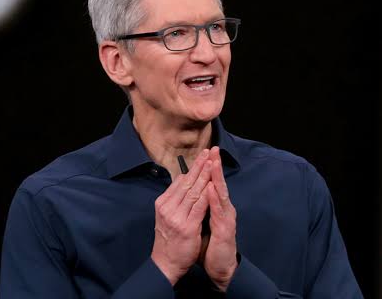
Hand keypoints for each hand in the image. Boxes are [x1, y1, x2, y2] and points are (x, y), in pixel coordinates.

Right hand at [151, 149, 211, 284]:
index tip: (202, 156)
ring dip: (204, 176)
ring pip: (193, 192)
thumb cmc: (169, 241)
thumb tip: (183, 184)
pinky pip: (199, 207)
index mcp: (163, 203)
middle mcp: (167, 207)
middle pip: (186, 182)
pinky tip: (213, 185)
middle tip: (209, 152)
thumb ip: (174, 201)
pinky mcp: (186, 227)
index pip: (180, 181)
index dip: (193, 167)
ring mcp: (176, 217)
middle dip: (200, 166)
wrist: (165, 263)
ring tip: (212, 163)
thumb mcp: (166, 217)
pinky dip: (207, 195)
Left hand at [203, 146, 237, 291]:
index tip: (206, 152)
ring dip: (217, 178)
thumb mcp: (201, 221)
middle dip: (214, 166)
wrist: (219, 267)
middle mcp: (223, 210)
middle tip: (213, 148)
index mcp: (217, 207)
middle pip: (218, 184)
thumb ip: (199, 206)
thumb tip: (189, 191)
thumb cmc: (209, 244)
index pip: (211, 183)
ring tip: (214, 162)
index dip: (209, 168)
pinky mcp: (226, 230)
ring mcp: (226, 219)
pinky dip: (216, 199)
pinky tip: (213, 189)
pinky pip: (220, 212)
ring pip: (221, 195)